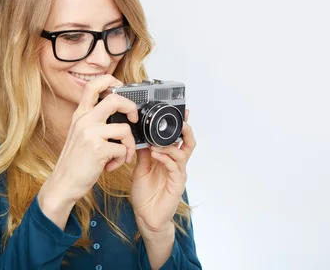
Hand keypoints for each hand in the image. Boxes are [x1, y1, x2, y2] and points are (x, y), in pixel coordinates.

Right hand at [40, 75, 138, 213]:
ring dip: (130, 144)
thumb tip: (120, 114)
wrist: (63, 184)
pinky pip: (123, 149)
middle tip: (133, 118)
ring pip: (125, 128)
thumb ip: (94, 120)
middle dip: (131, 107)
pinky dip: (122, 159)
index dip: (110, 80)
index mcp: (80, 115)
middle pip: (115, 99)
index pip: (93, 86)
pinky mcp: (98, 149)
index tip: (121, 87)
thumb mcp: (80, 134)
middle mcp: (84, 120)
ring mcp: (90, 133)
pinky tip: (112, 165)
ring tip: (123, 154)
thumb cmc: (76, 161)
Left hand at [131, 109, 195, 235]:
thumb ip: (144, 154)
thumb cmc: (145, 195)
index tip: (181, 112)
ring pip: (183, 153)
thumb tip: (141, 137)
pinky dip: (166, 158)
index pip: (178, 139)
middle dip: (186, 130)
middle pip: (188, 143)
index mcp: (169, 159)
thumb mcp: (140, 169)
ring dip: (170, 145)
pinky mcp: (177, 184)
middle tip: (181, 121)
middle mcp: (176, 165)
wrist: (146, 217)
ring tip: (157, 143)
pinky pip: (175, 167)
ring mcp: (178, 174)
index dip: (181, 126)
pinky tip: (156, 154)